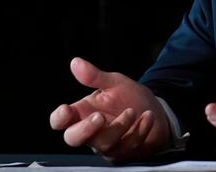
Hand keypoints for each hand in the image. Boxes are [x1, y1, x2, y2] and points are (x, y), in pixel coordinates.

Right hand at [49, 57, 170, 161]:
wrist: (156, 109)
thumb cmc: (129, 97)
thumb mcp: (114, 83)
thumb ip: (95, 76)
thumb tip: (76, 62)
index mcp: (82, 112)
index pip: (60, 121)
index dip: (59, 118)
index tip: (67, 109)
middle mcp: (91, 131)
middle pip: (73, 139)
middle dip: (85, 129)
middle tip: (99, 116)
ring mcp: (106, 145)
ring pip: (105, 143)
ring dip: (120, 125)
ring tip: (132, 110)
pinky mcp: (124, 153)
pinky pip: (128, 145)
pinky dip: (140, 129)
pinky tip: (147, 116)